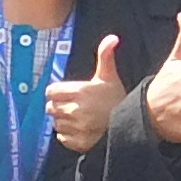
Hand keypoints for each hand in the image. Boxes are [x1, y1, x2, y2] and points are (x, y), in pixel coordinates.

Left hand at [45, 36, 129, 152]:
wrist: (130, 125)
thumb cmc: (117, 99)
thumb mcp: (109, 76)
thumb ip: (105, 56)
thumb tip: (112, 38)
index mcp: (81, 92)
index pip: (51, 91)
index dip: (57, 92)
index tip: (66, 94)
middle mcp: (76, 110)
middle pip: (50, 108)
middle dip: (59, 106)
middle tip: (73, 106)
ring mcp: (77, 128)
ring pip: (56, 123)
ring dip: (63, 121)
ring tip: (78, 118)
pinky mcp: (78, 142)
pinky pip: (62, 138)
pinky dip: (68, 136)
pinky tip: (80, 130)